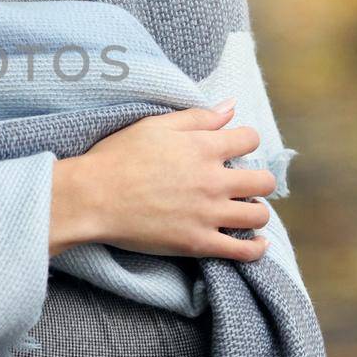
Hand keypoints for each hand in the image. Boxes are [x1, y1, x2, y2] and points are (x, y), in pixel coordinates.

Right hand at [48, 102, 275, 260]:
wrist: (92, 197)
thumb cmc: (117, 157)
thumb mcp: (155, 126)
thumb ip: (198, 117)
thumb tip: (231, 106)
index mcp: (203, 147)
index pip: (250, 140)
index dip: (245, 142)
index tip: (234, 149)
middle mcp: (213, 180)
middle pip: (263, 180)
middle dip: (257, 179)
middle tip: (241, 183)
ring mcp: (208, 214)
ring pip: (258, 214)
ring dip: (255, 210)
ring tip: (243, 210)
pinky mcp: (198, 243)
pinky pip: (243, 251)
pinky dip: (256, 248)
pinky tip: (257, 242)